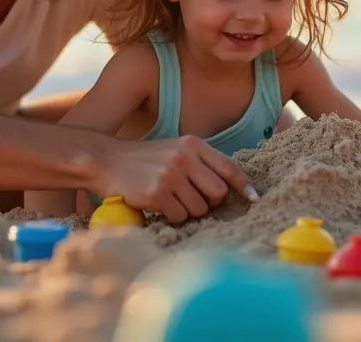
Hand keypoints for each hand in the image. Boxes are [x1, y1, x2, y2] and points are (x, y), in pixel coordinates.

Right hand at [94, 135, 257, 223]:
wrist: (107, 160)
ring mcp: (170, 175)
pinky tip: (160, 205)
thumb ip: (201, 162)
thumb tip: (231, 188)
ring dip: (189, 210)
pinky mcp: (157, 193)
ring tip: (172, 199)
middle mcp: (184, 157)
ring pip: (199, 208)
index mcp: (193, 144)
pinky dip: (172, 216)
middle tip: (194, 200)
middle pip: (218, 193)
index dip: (244, 186)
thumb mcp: (176, 149)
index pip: (229, 167)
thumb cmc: (146, 159)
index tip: (253, 199)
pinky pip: (179, 216)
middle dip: (210, 202)